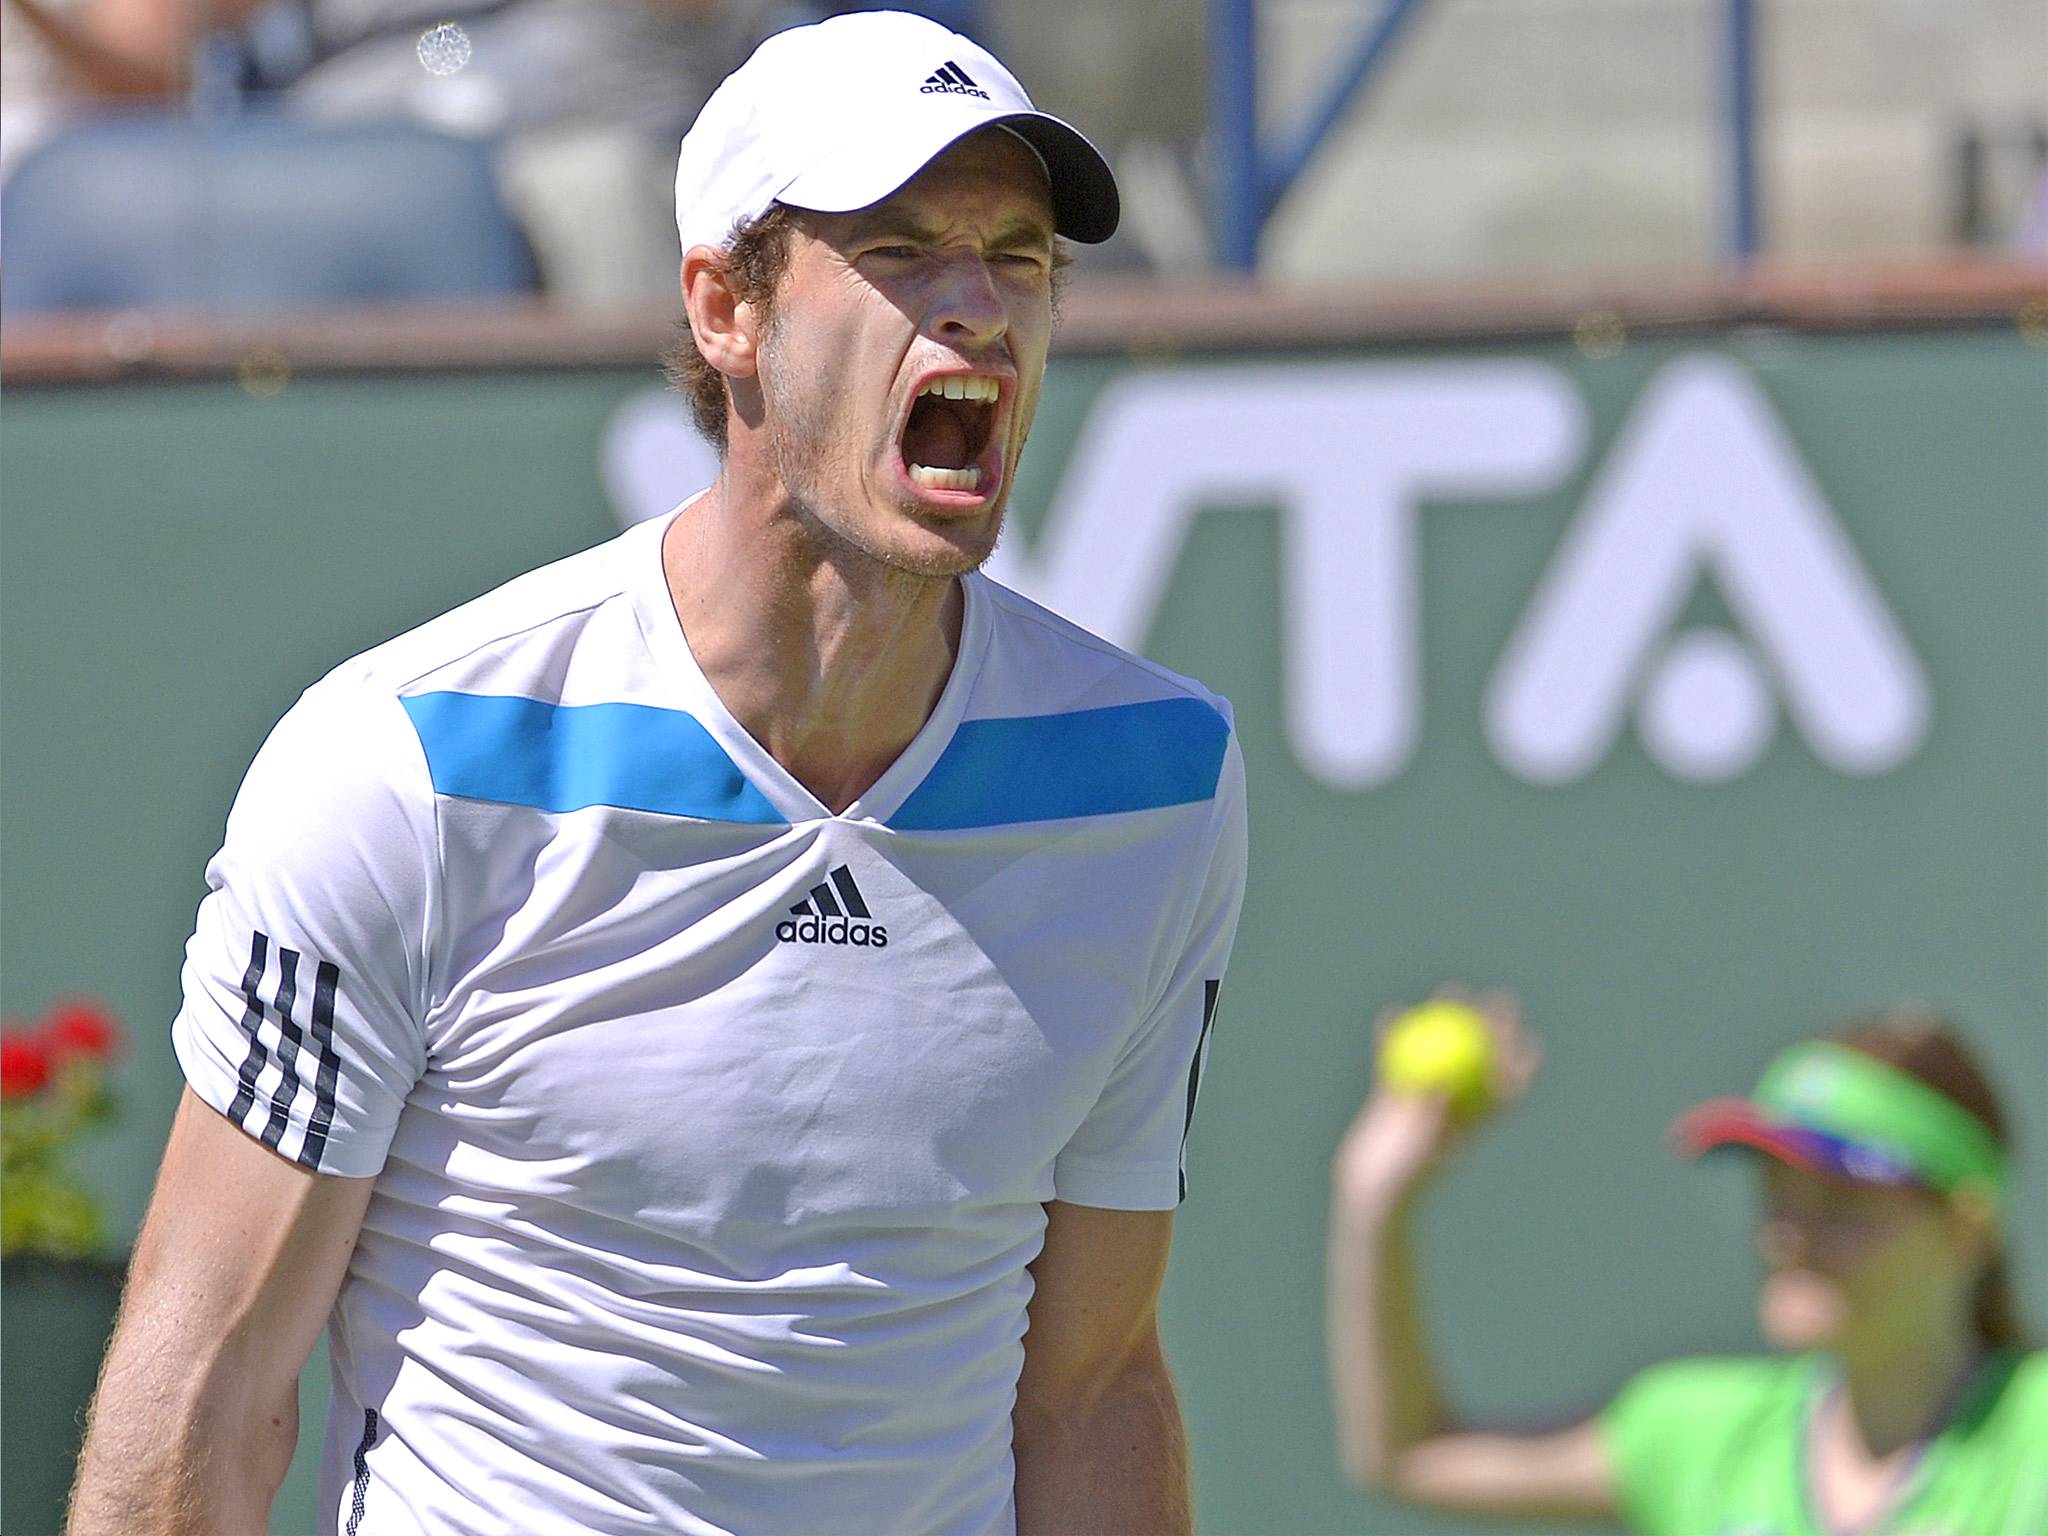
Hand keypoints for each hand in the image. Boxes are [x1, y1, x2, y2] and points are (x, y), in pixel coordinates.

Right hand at [1331, 989, 1538, 1211]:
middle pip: (1479, 1061)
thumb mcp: (1419, 1152)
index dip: (1523, 1068)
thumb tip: (1443, 1085)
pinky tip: (1392, 1013)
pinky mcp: (1393, 1097)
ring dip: (1446, 1019)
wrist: (1370, 1195)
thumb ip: (1431, 1118)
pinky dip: (1394, 1037)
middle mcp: (1452, 1107)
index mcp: (1471, 1126)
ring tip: (1449, 990)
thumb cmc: (1402, 1183)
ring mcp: (1422, 1099)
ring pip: (1440, 1050)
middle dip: (1494, 1029)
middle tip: (1499, 999)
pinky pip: (1395, 1060)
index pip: (1505, 1092)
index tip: (1530, 1041)